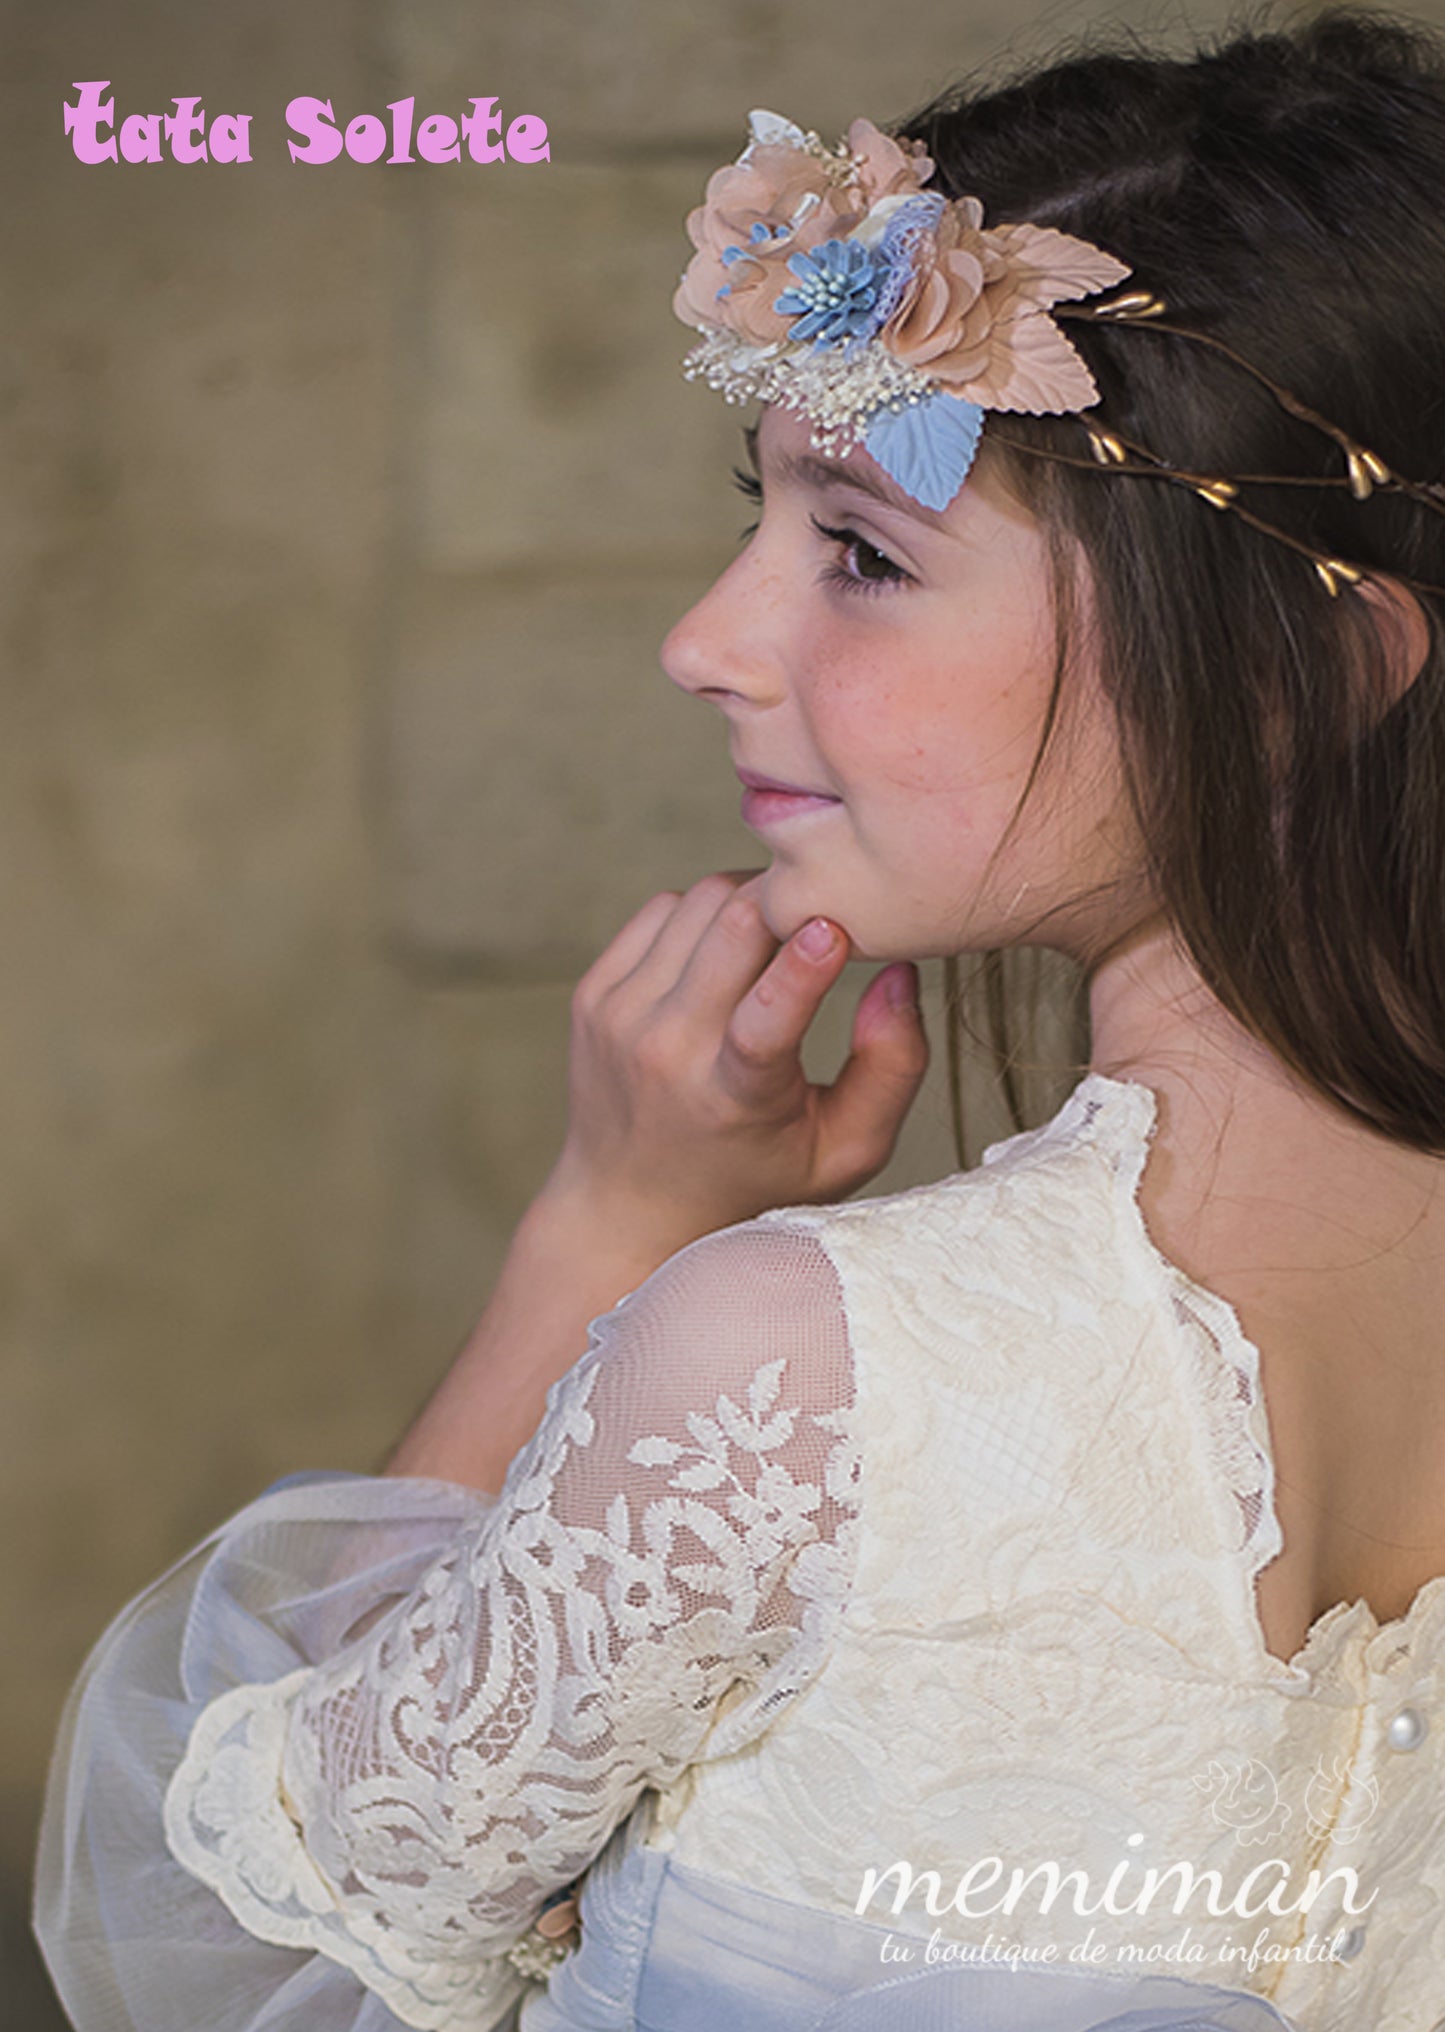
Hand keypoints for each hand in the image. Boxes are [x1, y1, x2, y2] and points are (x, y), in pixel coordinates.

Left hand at [538, 871, 929, 1254]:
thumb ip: (890, 1069)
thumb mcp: (843, 1151)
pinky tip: (725, 947)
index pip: (762, 1023)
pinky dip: (704, 912)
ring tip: (778, 933)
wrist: (628, 1207)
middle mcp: (666, 1053)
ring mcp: (620, 1017)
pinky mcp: (594, 993)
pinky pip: (662, 909)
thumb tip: (899, 973)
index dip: (800, 970)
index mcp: (732, 1100)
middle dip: (788, 902)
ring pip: (700, 902)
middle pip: (732, 928)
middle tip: (822, 911)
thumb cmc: (754, 1180)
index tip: (834, 928)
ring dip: (750, 901)